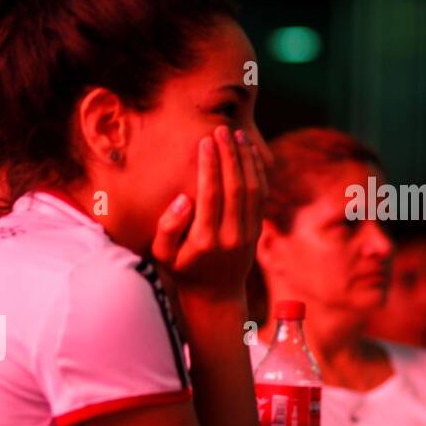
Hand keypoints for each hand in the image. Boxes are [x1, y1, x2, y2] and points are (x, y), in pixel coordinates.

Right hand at [151, 125, 266, 302]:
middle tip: (222, 129)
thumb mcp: (163, 255)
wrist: (215, 295)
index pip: (212, 194)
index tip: (206, 141)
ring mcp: (249, 233)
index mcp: (206, 240)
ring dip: (246, 159)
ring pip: (253, 189)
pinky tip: (250, 153)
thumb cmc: (183, 270)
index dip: (210, 165)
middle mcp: (231, 236)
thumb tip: (183, 199)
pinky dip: (258, 171)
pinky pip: (262, 195)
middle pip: (236, 187)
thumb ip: (167, 228)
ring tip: (237, 135)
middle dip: (230, 155)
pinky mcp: (258, 230)